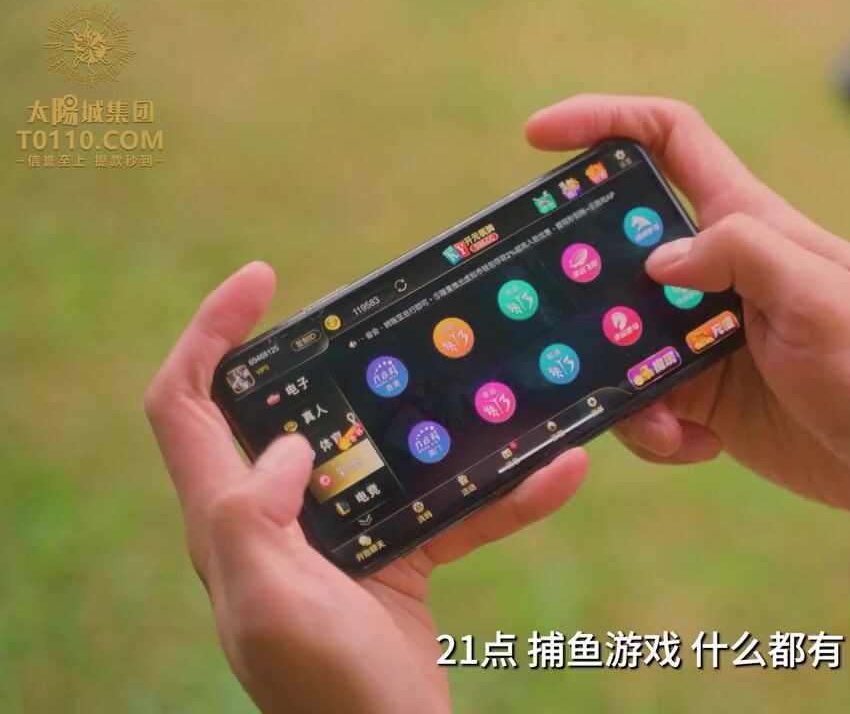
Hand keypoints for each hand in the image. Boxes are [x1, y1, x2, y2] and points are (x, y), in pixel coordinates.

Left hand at [145, 263, 587, 713]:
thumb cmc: (327, 697)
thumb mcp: (275, 611)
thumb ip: (256, 521)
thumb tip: (288, 445)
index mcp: (228, 525)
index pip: (188, 405)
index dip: (211, 332)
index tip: (264, 278)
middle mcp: (276, 524)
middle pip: (290, 411)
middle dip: (336, 359)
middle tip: (390, 323)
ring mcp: (340, 542)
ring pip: (382, 454)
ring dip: (440, 422)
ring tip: (488, 382)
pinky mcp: (397, 564)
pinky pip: (453, 513)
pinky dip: (503, 496)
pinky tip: (560, 473)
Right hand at [527, 95, 849, 519]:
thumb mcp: (819, 297)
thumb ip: (740, 253)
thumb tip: (657, 260)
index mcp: (748, 225)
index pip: (669, 141)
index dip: (604, 121)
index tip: (540, 137)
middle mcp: (718, 272)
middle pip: (620, 246)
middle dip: (582, 284)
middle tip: (567, 329)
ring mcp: (703, 334)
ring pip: (617, 334)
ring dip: (617, 380)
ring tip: (667, 425)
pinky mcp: (702, 393)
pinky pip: (643, 400)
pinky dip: (654, 429)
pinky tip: (700, 446)